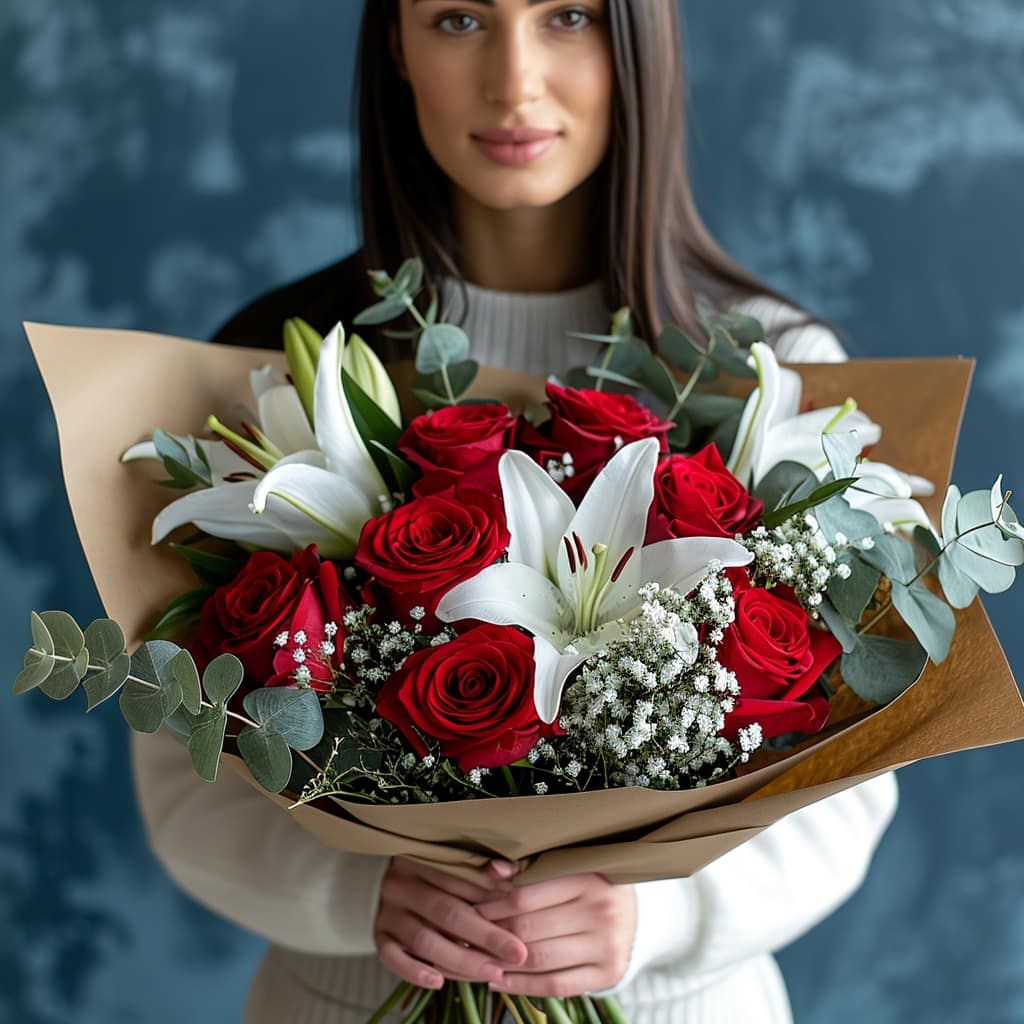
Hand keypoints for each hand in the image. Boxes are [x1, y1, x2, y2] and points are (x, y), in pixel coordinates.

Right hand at [373, 857, 528, 989]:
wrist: (385, 878)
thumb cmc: (437, 870)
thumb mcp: (455, 860)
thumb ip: (481, 867)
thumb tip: (505, 872)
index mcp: (422, 857)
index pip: (462, 880)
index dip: (493, 899)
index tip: (522, 918)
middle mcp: (401, 882)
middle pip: (447, 912)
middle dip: (486, 936)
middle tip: (517, 954)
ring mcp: (387, 911)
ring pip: (424, 940)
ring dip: (461, 960)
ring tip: (493, 972)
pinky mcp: (378, 935)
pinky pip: (391, 957)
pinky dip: (415, 972)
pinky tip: (439, 983)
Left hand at [474, 862, 636, 997]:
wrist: (639, 915)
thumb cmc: (591, 885)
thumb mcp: (568, 868)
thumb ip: (530, 868)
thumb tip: (491, 871)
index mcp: (588, 879)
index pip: (526, 896)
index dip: (492, 905)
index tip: (471, 909)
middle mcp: (602, 912)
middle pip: (529, 929)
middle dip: (492, 935)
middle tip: (467, 937)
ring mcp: (607, 946)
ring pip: (539, 959)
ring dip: (502, 963)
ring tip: (477, 960)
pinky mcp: (609, 974)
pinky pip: (556, 986)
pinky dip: (522, 986)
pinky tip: (499, 981)